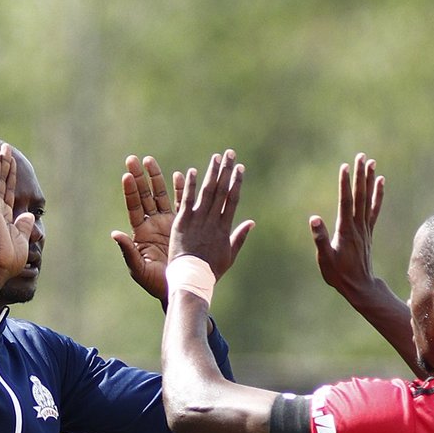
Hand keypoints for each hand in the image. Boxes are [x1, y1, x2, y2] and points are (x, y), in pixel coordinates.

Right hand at [0, 143, 35, 286]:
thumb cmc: (8, 259)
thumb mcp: (21, 240)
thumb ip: (24, 226)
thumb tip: (29, 215)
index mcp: (6, 217)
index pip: (9, 192)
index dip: (10, 177)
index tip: (11, 163)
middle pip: (2, 181)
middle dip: (3, 164)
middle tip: (4, 147)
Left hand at [110, 155, 183, 302]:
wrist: (177, 287)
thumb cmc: (155, 283)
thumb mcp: (139, 269)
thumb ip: (128, 251)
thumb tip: (114, 234)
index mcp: (141, 233)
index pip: (134, 207)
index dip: (130, 192)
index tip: (127, 175)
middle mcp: (152, 224)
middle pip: (144, 196)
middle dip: (139, 177)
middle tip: (133, 159)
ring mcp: (166, 223)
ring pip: (160, 195)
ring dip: (155, 178)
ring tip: (149, 160)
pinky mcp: (181, 225)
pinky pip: (181, 204)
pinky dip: (180, 190)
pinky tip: (179, 175)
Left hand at [168, 149, 253, 278]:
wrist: (192, 278)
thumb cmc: (211, 270)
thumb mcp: (229, 255)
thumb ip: (239, 237)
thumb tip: (251, 222)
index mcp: (224, 228)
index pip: (232, 200)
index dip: (237, 182)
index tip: (240, 168)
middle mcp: (212, 221)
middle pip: (221, 191)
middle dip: (227, 171)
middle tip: (230, 154)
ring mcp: (197, 220)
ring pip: (206, 192)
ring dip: (212, 173)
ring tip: (216, 157)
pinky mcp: (182, 222)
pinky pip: (186, 200)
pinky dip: (189, 186)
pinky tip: (191, 171)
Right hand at [309, 153, 384, 303]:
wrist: (359, 286)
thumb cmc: (339, 275)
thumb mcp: (325, 259)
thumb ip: (320, 239)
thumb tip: (314, 218)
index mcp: (345, 230)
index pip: (345, 202)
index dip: (345, 184)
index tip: (345, 166)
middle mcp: (358, 226)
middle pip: (360, 196)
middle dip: (360, 175)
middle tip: (361, 156)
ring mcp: (365, 228)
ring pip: (368, 200)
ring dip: (369, 180)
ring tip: (372, 162)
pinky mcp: (368, 232)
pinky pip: (374, 209)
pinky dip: (378, 195)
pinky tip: (380, 182)